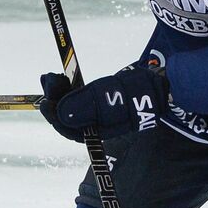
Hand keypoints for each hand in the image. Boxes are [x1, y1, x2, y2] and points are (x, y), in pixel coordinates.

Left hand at [38, 65, 169, 141]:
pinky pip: (79, 101)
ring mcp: (99, 116)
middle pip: (68, 119)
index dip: (54, 115)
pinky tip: (62, 79)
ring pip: (72, 109)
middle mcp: (97, 126)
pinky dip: (68, 90)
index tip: (45, 99)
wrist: (162, 86)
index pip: (70, 129)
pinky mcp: (101, 104)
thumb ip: (89, 103)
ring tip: (51, 77)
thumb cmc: (141, 91)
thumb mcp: (114, 94)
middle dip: (54, 101)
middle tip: (48, 79)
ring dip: (59, 94)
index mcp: (100, 130)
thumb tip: (60, 112)